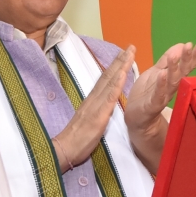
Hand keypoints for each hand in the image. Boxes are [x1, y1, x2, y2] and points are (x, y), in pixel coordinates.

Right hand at [53, 47, 135, 171]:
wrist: (65, 149)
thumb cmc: (77, 140)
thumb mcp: (90, 122)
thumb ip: (96, 111)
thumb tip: (103, 105)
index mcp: (92, 101)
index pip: (105, 80)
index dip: (114, 66)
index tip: (123, 54)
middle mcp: (93, 99)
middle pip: (108, 75)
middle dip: (120, 60)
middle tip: (130, 46)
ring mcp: (96, 105)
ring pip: (109, 82)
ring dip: (120, 66)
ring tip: (129, 53)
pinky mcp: (98, 115)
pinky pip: (109, 97)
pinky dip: (116, 85)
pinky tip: (123, 74)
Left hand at [124, 41, 195, 170]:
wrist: (135, 116)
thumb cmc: (147, 93)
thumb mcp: (156, 72)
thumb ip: (167, 60)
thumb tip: (181, 45)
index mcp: (172, 80)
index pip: (185, 67)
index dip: (193, 56)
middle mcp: (171, 89)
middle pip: (182, 74)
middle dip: (187, 60)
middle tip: (191, 46)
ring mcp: (162, 98)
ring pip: (171, 83)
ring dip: (175, 69)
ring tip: (176, 56)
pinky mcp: (151, 106)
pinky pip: (157, 96)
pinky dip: (161, 85)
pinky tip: (163, 74)